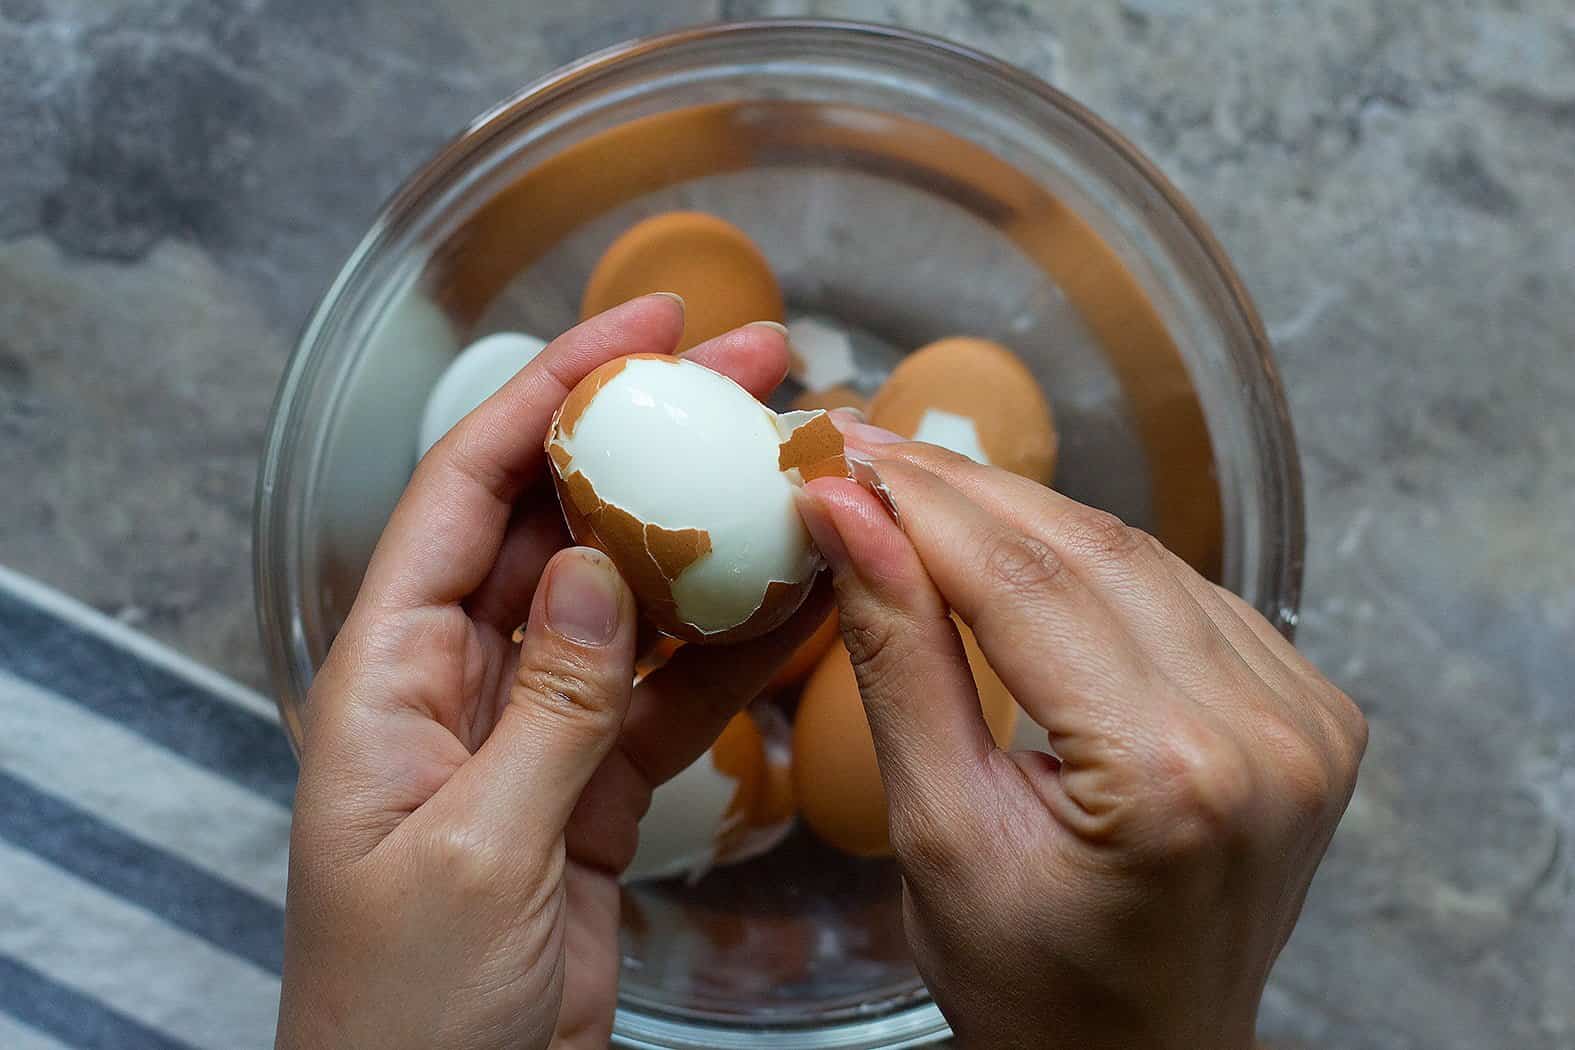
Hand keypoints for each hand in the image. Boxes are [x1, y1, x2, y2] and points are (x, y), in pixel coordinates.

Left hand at [276, 296, 828, 1049]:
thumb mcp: (476, 854)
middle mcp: (458, 681)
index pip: (469, 489)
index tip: (645, 327)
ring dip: (709, 539)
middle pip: (561, 523)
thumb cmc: (405, 1013)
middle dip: (654, 441)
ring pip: (630, 602)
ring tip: (800, 472)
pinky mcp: (590, 788)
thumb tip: (594, 571)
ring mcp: (532, 730)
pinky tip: (800, 603)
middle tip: (761, 373)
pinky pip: (668, 696)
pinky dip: (731, 652)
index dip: (551, 390)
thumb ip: (545, 707)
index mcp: (389, 675)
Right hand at [797, 422, 1366, 1049]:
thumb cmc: (1031, 983)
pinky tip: (1016, 545)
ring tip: (919, 491)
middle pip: (1087, 548)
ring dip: (1021, 514)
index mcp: (1170, 775)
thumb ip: (900, 660)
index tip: (838, 456)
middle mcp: (1263, 730)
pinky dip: (1091, 559)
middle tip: (864, 452)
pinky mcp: (1309, 708)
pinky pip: (1183, 591)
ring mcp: (1302, 715)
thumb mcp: (936, 830)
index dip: (918, 504)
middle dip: (961, 492)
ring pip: (1137, 554)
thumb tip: (846, 517)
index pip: (1023, 582)